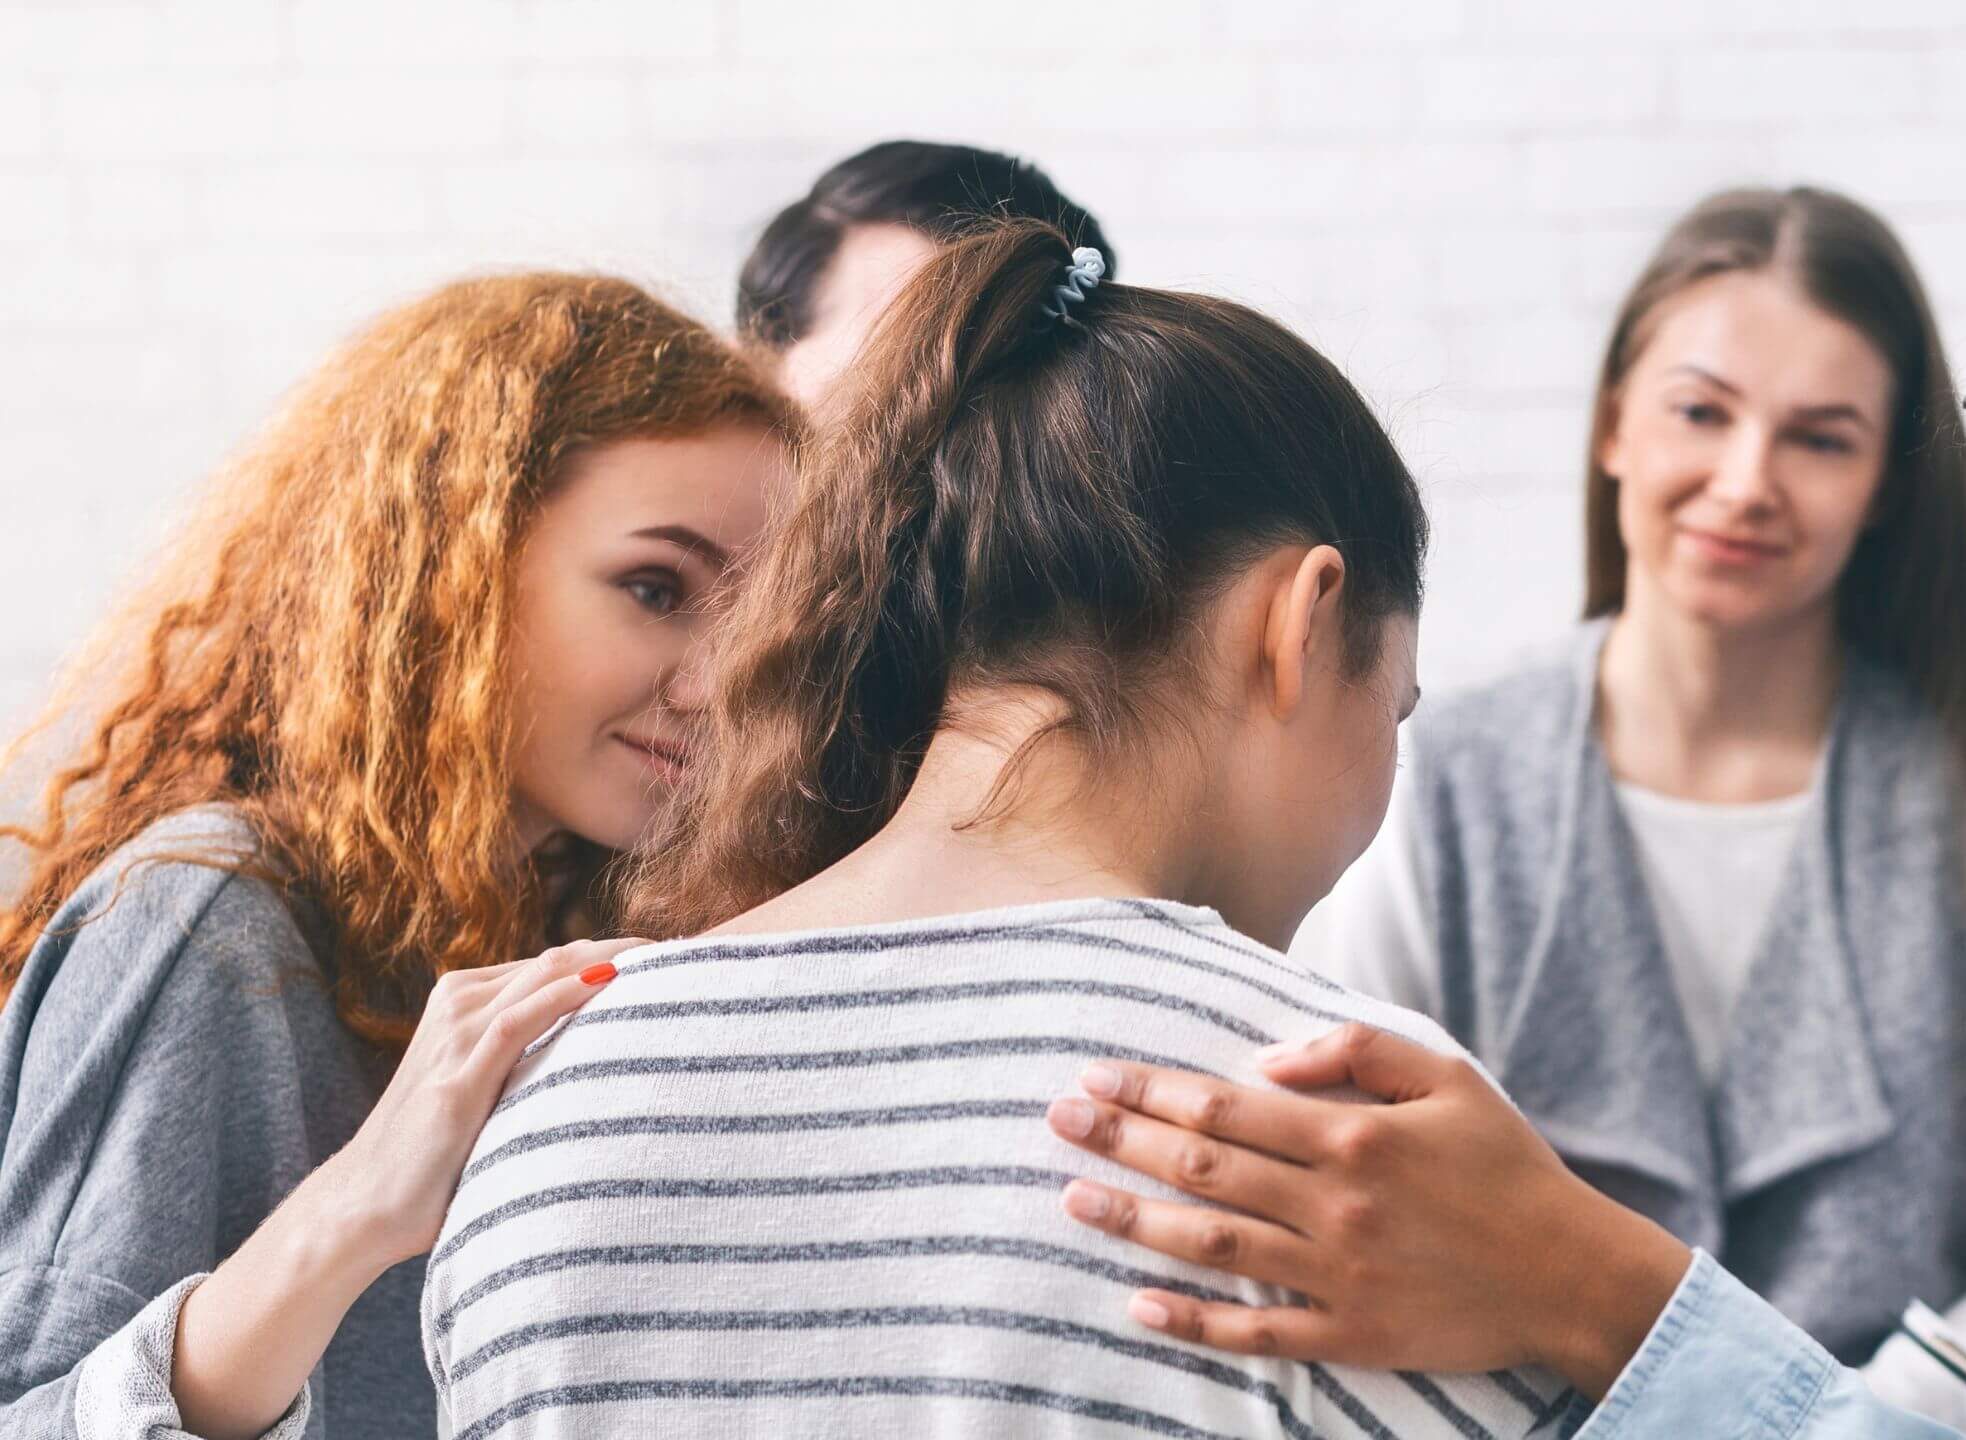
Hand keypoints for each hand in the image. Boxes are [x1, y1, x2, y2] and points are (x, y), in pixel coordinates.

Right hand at [315, 936, 641, 1268]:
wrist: (361, 1207)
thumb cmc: (429, 1157)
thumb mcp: (482, 1092)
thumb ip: (523, 1063)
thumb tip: (593, 1062)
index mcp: (463, 1002)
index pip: (552, 965)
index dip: (610, 955)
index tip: (666, 958)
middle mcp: (457, 1005)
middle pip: (555, 960)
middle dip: (620, 949)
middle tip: (681, 951)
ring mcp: (454, 1037)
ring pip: (542, 977)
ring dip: (607, 960)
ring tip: (663, 956)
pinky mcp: (458, 1078)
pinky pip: (519, 1020)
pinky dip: (567, 995)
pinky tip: (609, 982)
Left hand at [1045, 1022, 1690, 1397]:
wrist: (1572, 1275)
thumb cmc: (1505, 1165)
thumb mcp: (1446, 1077)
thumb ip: (1355, 1050)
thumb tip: (1265, 1062)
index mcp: (1352, 1136)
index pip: (1226, 1108)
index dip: (1153, 1091)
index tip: (1096, 1075)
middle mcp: (1334, 1205)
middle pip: (1204, 1169)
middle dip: (1122, 1141)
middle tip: (1058, 1119)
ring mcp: (1338, 1276)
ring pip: (1214, 1246)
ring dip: (1137, 1220)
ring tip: (1073, 1199)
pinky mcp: (1351, 1335)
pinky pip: (1257, 1333)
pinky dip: (1194, 1324)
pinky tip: (1138, 1307)